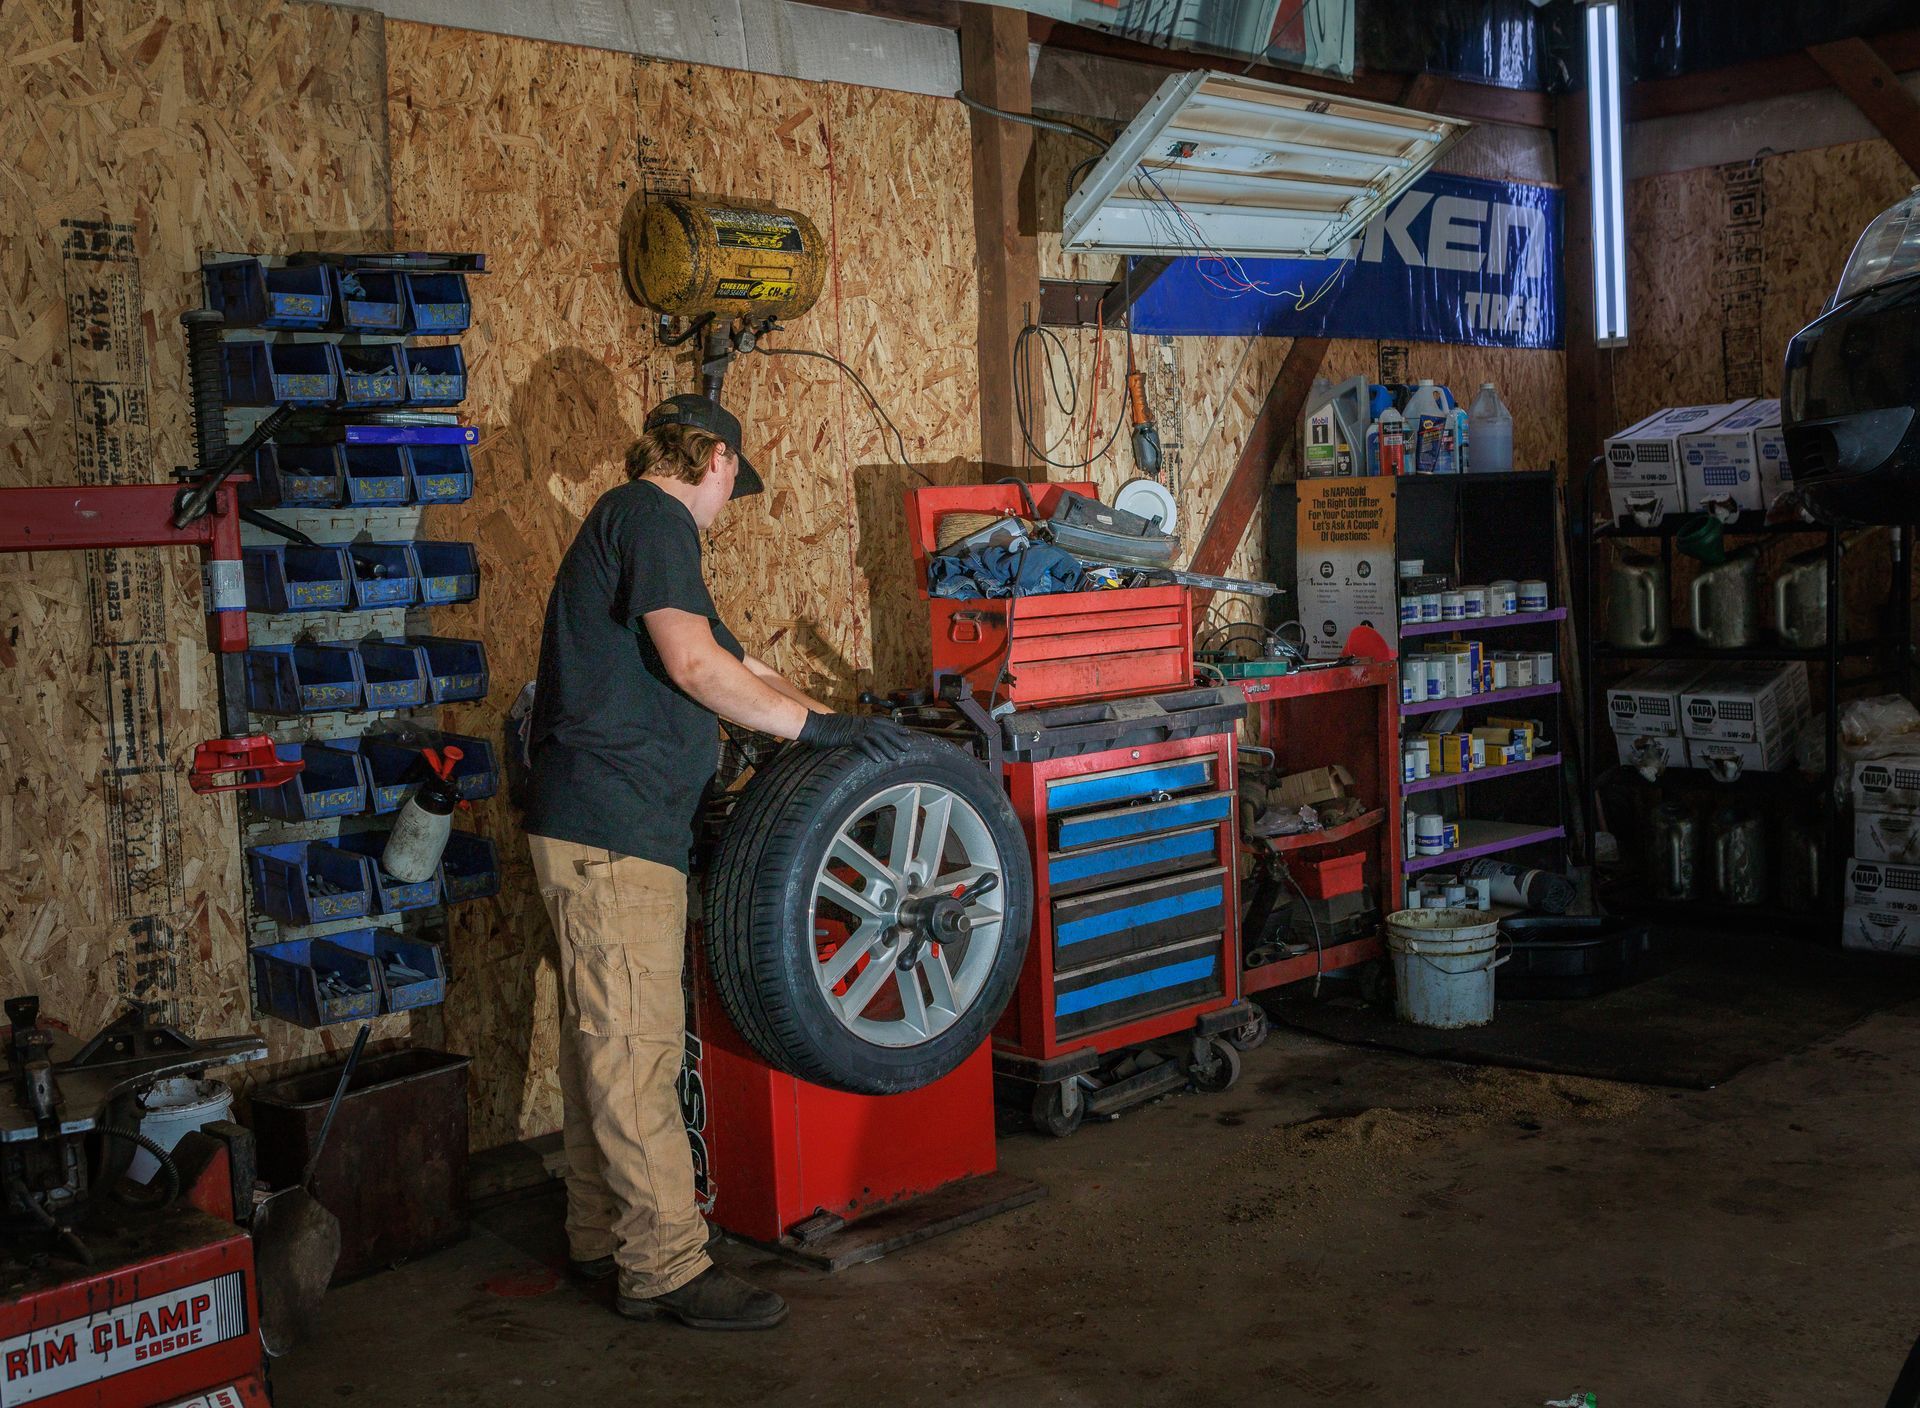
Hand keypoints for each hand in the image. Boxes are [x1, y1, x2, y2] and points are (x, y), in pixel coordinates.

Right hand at [798, 712, 914, 764]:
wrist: (811, 725)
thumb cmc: (825, 729)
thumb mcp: (843, 729)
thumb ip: (853, 732)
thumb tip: (860, 738)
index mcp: (859, 720)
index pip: (882, 722)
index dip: (895, 727)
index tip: (906, 732)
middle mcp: (860, 723)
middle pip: (883, 729)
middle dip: (897, 737)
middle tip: (908, 746)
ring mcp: (854, 729)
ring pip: (876, 737)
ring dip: (888, 746)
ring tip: (896, 756)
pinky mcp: (847, 736)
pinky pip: (863, 744)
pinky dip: (871, 752)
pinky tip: (878, 760)